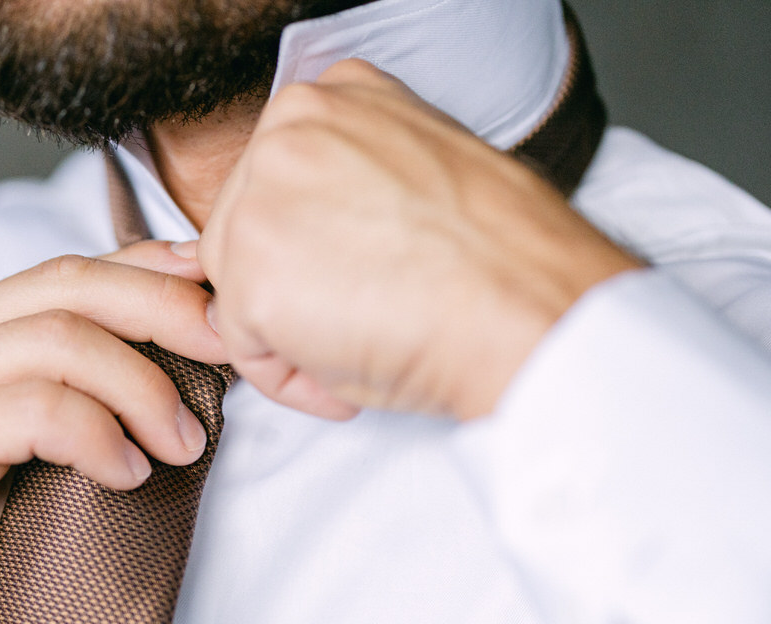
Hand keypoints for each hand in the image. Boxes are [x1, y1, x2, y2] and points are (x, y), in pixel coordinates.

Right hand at [0, 242, 222, 623]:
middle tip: (233, 351)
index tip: (221, 304)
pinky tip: (127, 474)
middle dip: (168, 310)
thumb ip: (58, 416)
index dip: (153, 277)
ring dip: (143, 385)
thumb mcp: (5, 469)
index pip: (68, 275)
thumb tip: (169, 395)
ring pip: (60, 338)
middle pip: (72, 286)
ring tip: (185, 443)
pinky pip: (33, 408)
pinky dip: (96, 433)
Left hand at [197, 58, 640, 420]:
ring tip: (369, 341)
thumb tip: (296, 235)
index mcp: (329, 98)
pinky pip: (246, 348)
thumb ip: (344, 183)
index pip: (278, 186)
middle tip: (370, 319)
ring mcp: (260, 202)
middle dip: (297, 292)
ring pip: (239, 289)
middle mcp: (286, 133)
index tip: (364, 275)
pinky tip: (354, 375)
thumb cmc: (499, 259)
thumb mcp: (415, 171)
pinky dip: (294, 379)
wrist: (531, 311)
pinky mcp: (252, 280)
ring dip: (294, 334)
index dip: (318, 248)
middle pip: (245, 234)